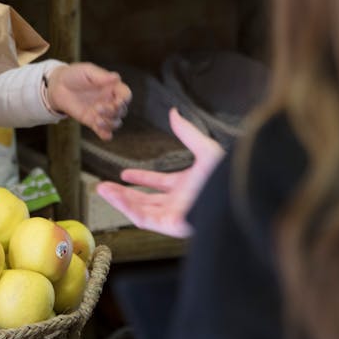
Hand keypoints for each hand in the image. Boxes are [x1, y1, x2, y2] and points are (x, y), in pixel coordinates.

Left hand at [46, 63, 131, 140]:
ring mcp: (102, 113)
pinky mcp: (92, 122)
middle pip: (122, 111)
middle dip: (113, 112)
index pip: (126, 95)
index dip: (125, 100)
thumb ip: (101, 76)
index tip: (118, 101)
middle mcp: (110, 101)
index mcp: (112, 87)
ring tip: (96, 119)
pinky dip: (106, 135)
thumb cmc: (74, 75)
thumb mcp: (87, 71)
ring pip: (116, 123)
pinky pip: (104, 132)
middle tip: (98, 107)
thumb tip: (116, 77)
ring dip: (110, 123)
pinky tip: (104, 135)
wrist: (58, 87)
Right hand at [95, 108, 224, 237]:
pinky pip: (144, 219)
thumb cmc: (227, 177)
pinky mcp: (172, 226)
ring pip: (140, 210)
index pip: (159, 184)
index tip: (124, 174)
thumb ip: (187, 132)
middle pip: (145, 199)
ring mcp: (175, 215)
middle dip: (123, 193)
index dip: (141, 178)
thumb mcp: (205, 149)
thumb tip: (174, 113)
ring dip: (120, 200)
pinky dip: (127, 208)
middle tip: (103, 186)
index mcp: (187, 186)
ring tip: (101, 189)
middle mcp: (180, 202)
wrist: (236, 197)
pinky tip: (115, 196)